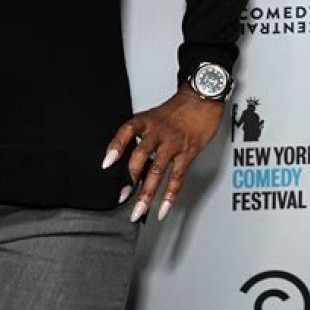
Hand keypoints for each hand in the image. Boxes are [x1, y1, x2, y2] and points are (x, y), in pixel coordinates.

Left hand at [101, 84, 224, 222]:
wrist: (202, 98)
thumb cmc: (178, 109)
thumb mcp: (154, 116)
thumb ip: (143, 135)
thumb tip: (130, 158)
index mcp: (146, 121)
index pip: (126, 132)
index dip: (116, 147)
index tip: (106, 163)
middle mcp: (157, 132)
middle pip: (140, 156)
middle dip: (129, 179)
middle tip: (121, 197)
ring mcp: (173, 144)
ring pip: (157, 171)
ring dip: (146, 194)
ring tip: (139, 211)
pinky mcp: (187, 153)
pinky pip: (177, 177)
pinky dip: (170, 195)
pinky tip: (163, 208)